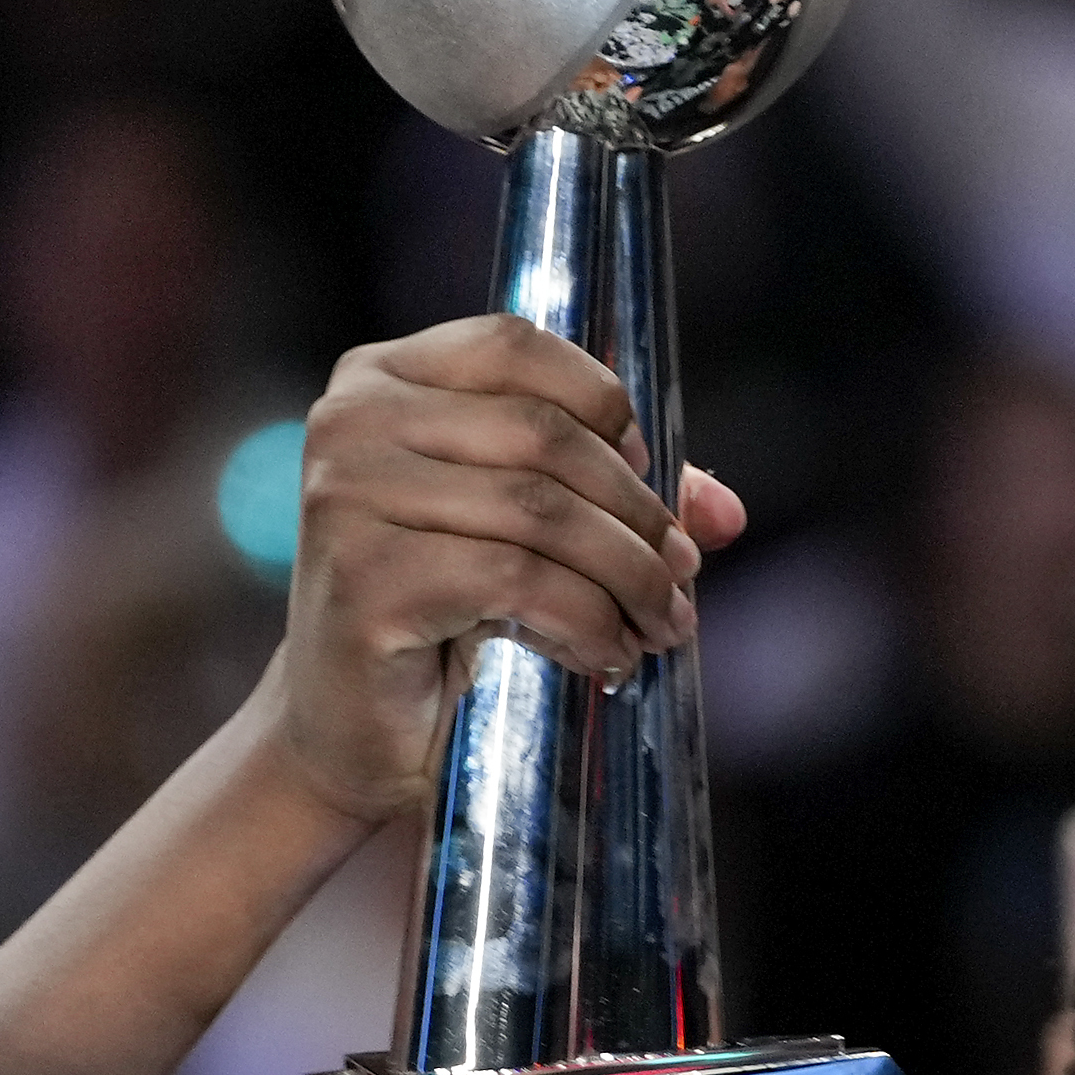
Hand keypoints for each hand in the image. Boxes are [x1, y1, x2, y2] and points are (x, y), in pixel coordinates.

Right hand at [276, 317, 741, 824]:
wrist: (357, 730)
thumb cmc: (444, 616)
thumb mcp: (529, 533)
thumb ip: (619, 497)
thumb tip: (726, 511)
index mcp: (383, 377)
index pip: (517, 345)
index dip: (604, 404)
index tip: (648, 475)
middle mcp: (352, 421)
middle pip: (545, 434)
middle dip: (637, 513)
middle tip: (681, 577)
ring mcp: (348, 496)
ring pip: (542, 510)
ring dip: (629, 576)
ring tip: (659, 626)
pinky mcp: (366, 578)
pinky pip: (519, 581)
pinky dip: (588, 622)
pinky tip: (608, 657)